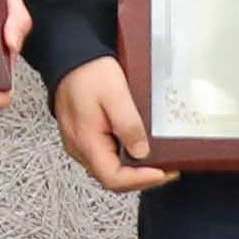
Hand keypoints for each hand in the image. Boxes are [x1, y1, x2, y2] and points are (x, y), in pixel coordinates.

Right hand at [53, 54, 171, 193]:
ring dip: (135, 171)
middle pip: (112, 179)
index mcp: (86, 141)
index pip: (113, 178)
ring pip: (110, 169)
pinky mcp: (85, 137)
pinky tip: (140, 150)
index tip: (162, 173)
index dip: (140, 180)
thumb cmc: (88, 72)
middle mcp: (80, 148)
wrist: (70, 58)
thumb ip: (128, 125)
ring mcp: (81, 144)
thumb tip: (141, 152)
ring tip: (159, 162)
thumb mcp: (116, 94)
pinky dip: (125, 159)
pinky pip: (106, 156)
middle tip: (168, 169)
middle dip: (142, 178)